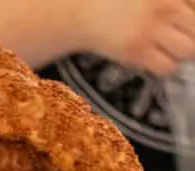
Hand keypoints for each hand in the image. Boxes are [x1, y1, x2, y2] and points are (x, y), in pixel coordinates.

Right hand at [80, 0, 194, 74]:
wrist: (83, 16)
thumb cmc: (118, 4)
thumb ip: (175, 4)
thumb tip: (190, 17)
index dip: (192, 21)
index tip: (183, 28)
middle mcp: (165, 8)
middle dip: (193, 39)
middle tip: (183, 42)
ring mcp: (150, 31)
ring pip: (188, 51)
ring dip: (183, 54)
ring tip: (171, 51)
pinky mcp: (136, 51)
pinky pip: (166, 67)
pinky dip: (166, 66)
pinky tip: (156, 60)